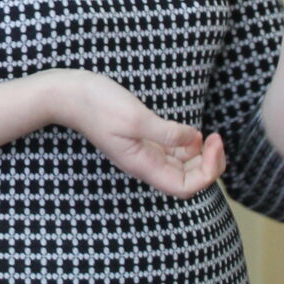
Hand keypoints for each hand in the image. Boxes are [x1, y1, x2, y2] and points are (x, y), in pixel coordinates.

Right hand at [46, 71, 225, 198]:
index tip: (211, 144)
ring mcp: (143, 152)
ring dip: (200, 155)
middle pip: (187, 180)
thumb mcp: (136, 118)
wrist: (67, 95)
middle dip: (209, 164)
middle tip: (216, 138)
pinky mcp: (140, 139)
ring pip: (182, 167)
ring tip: (209, 135)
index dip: (207, 172)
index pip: (185, 187)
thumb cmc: (97, 105)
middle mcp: (146, 164)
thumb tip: (194, 141)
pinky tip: (191, 131)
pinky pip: (171, 151)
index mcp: (144, 165)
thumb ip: (166, 132)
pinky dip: (187, 145)